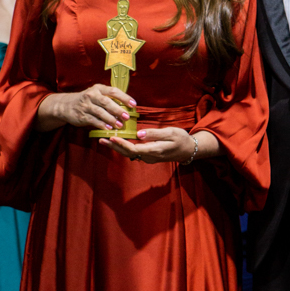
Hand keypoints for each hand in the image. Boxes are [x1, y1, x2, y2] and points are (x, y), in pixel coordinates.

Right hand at [37, 85, 135, 132]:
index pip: (113, 91)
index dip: (124, 97)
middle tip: (127, 117)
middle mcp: (91, 95)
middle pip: (106, 102)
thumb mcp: (97, 95)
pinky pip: (93, 120)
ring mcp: (86, 105)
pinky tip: (108, 128)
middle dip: (118, 110)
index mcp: (98, 88)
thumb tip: (127, 108)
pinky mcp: (81, 115)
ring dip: (111, 119)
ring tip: (120, 125)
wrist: (66, 105)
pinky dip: (101, 124)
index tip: (133, 104)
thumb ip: (110, 99)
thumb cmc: (87, 100)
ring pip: (100, 112)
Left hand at [99, 127, 216, 163]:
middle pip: (127, 153)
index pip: (133, 149)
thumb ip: (154, 134)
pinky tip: (117, 142)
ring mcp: (148, 158)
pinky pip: (133, 153)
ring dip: (117, 148)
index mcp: (154, 150)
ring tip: (105, 140)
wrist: (189, 150)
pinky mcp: (148, 156)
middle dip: (113, 147)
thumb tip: (138, 134)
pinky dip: (124, 147)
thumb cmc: (181, 139)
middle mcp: (149, 157)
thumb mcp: (170, 132)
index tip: (112, 137)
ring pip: (129, 154)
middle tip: (100, 139)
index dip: (121, 144)